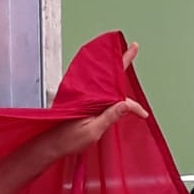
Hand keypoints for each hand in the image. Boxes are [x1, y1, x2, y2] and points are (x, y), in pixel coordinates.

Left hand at [39, 43, 148, 160]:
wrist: (51, 145)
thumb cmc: (68, 140)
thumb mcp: (92, 131)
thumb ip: (109, 117)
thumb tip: (126, 104)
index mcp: (90, 100)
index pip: (119, 98)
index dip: (132, 106)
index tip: (142, 114)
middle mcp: (86, 93)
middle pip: (107, 75)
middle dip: (120, 60)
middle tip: (133, 48)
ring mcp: (82, 96)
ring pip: (101, 80)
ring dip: (113, 69)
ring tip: (122, 56)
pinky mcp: (80, 101)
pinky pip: (95, 87)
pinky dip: (105, 82)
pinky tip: (109, 79)